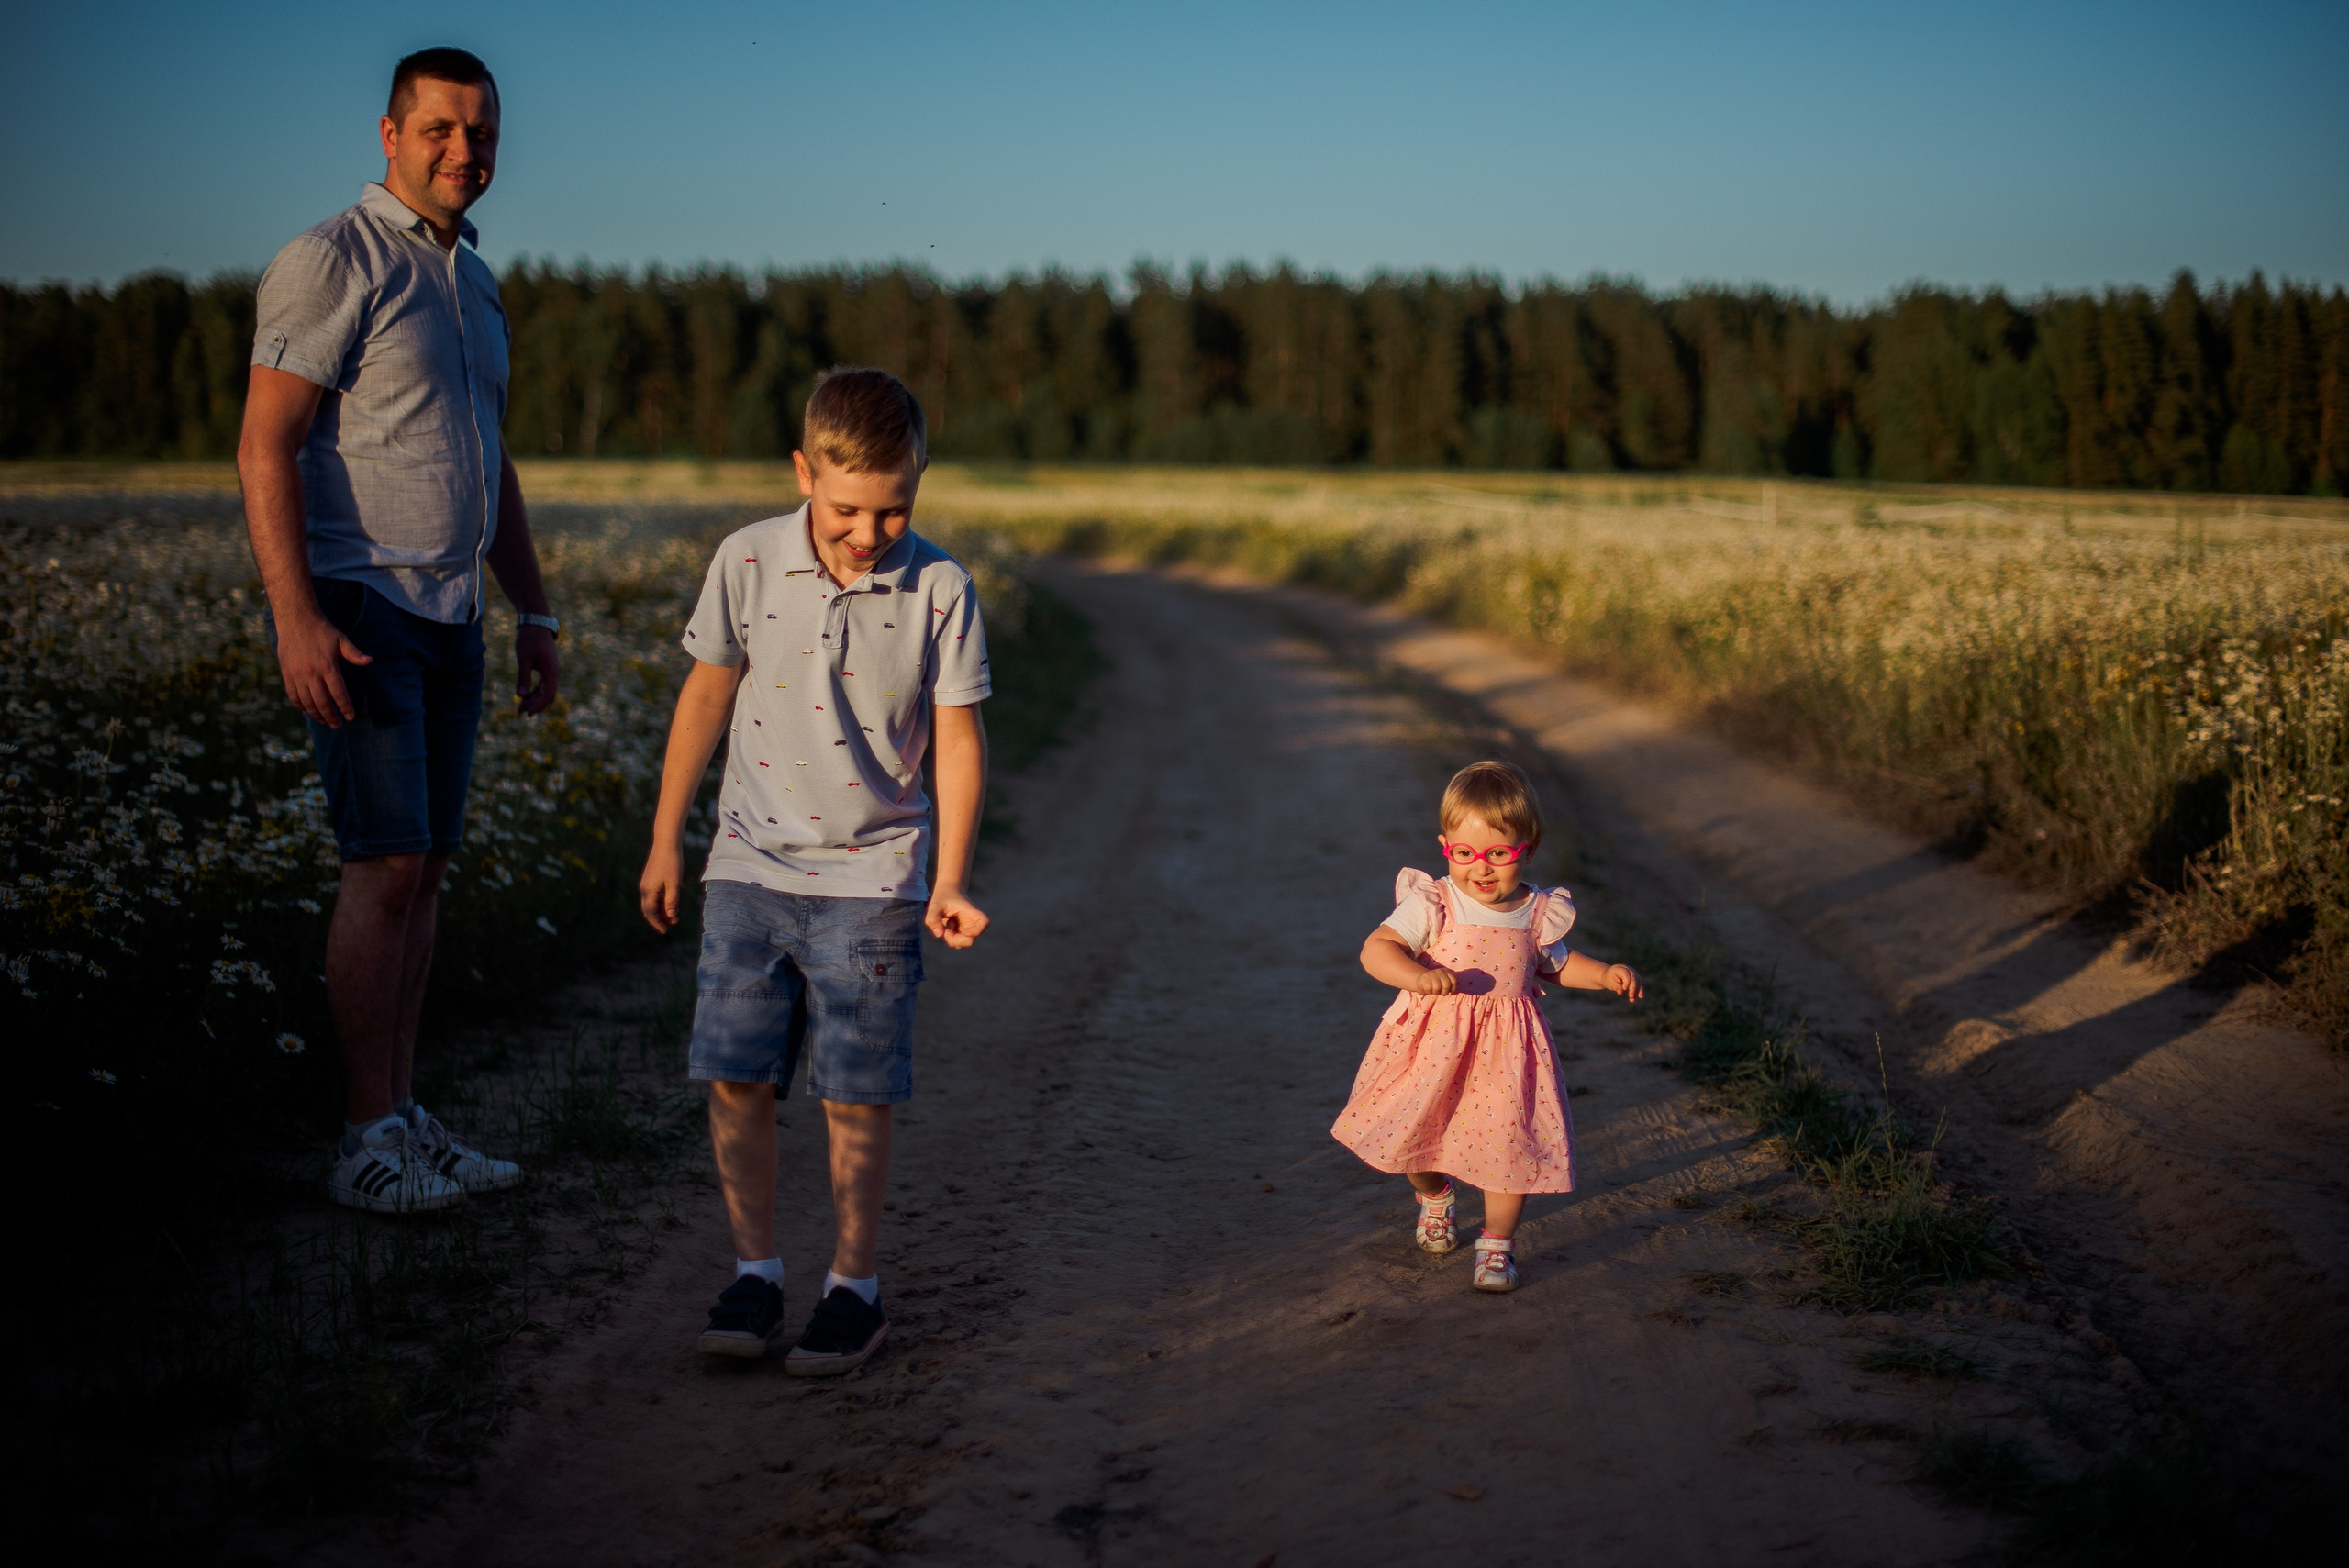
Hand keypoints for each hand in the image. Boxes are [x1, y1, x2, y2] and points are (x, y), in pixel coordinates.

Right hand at [274, 607, 369, 727]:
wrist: (295, 620)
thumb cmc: (321, 630)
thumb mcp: (341, 639)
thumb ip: (354, 653)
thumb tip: (370, 661)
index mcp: (327, 666)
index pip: (338, 693)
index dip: (345, 707)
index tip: (350, 717)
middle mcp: (311, 673)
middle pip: (322, 702)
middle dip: (331, 716)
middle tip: (337, 725)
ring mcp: (297, 675)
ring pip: (307, 702)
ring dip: (316, 714)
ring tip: (324, 721)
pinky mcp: (286, 674)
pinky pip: (293, 695)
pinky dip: (300, 705)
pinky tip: (307, 710)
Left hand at [515, 625, 559, 715]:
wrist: (536, 623)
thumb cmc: (529, 639)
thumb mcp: (524, 658)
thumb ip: (523, 677)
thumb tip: (521, 695)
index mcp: (551, 671)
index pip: (548, 694)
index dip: (538, 705)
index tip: (527, 713)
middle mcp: (554, 672)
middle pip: (548, 695)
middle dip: (535, 704)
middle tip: (520, 711)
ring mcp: (552, 670)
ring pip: (545, 690)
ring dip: (534, 698)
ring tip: (520, 706)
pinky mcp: (547, 667)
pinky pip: (544, 683)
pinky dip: (535, 690)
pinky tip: (526, 694)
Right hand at [639, 842, 684, 933]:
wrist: (666, 843)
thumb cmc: (672, 862)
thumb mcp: (674, 883)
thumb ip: (672, 900)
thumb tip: (671, 915)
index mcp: (648, 890)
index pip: (650, 912)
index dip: (657, 923)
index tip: (665, 931)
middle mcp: (644, 888)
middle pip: (649, 909)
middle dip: (660, 918)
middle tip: (672, 924)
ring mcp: (646, 883)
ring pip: (652, 902)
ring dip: (662, 910)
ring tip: (675, 915)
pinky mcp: (650, 878)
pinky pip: (654, 895)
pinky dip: (661, 901)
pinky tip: (671, 903)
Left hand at [925, 888, 988, 948]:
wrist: (946, 893)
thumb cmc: (943, 897)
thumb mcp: (934, 905)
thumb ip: (933, 918)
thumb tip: (939, 935)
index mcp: (972, 912)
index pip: (984, 923)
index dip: (976, 930)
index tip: (963, 930)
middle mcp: (973, 923)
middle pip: (970, 941)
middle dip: (955, 939)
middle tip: (946, 930)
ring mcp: (968, 929)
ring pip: (962, 944)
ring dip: (951, 938)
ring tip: (947, 923)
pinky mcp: (962, 933)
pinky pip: (957, 943)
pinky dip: (949, 938)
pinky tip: (947, 926)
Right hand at [1412, 965, 1458, 995]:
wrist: (1421, 980)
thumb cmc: (1435, 983)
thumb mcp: (1445, 981)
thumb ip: (1451, 984)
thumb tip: (1453, 991)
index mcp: (1447, 971)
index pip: (1454, 981)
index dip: (1453, 988)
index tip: (1449, 990)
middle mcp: (1440, 971)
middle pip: (1447, 985)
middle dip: (1444, 992)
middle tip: (1440, 992)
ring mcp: (1432, 974)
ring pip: (1437, 988)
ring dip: (1436, 992)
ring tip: (1433, 990)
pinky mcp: (1424, 979)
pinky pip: (1429, 989)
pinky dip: (1428, 992)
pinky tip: (1427, 989)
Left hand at [1606, 964, 1644, 1003]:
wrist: (1609, 976)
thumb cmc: (1609, 979)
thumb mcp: (1610, 982)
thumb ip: (1616, 987)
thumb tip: (1621, 993)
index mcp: (1620, 968)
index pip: (1626, 974)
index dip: (1627, 982)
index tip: (1624, 989)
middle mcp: (1628, 969)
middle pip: (1634, 978)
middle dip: (1633, 988)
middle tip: (1631, 996)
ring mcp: (1633, 973)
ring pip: (1638, 981)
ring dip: (1637, 991)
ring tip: (1632, 999)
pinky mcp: (1635, 978)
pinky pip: (1639, 984)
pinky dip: (1639, 991)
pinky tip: (1639, 997)